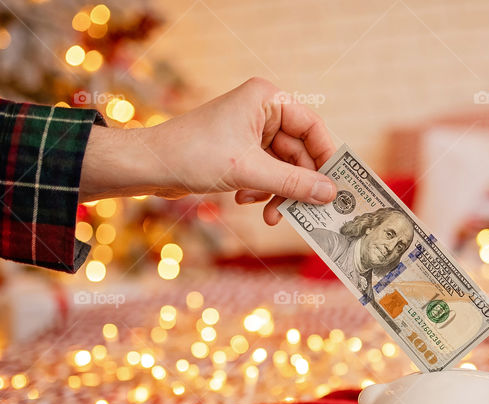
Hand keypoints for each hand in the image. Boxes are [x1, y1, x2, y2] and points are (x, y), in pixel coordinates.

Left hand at [79, 77, 337, 224]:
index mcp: (267, 100)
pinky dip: (263, 191)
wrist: (148, 165)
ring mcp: (252, 131)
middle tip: (303, 212)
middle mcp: (263, 111)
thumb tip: (330, 194)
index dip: (327, 158)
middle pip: (301, 152)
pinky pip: (269, 173)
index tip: (335, 187)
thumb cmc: (193, 155)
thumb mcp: (250, 172)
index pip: (313, 127)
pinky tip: (246, 200)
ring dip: (279, 193)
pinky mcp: (242, 151)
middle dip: (298, 184)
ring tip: (270, 215)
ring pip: (285, 167)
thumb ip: (294, 183)